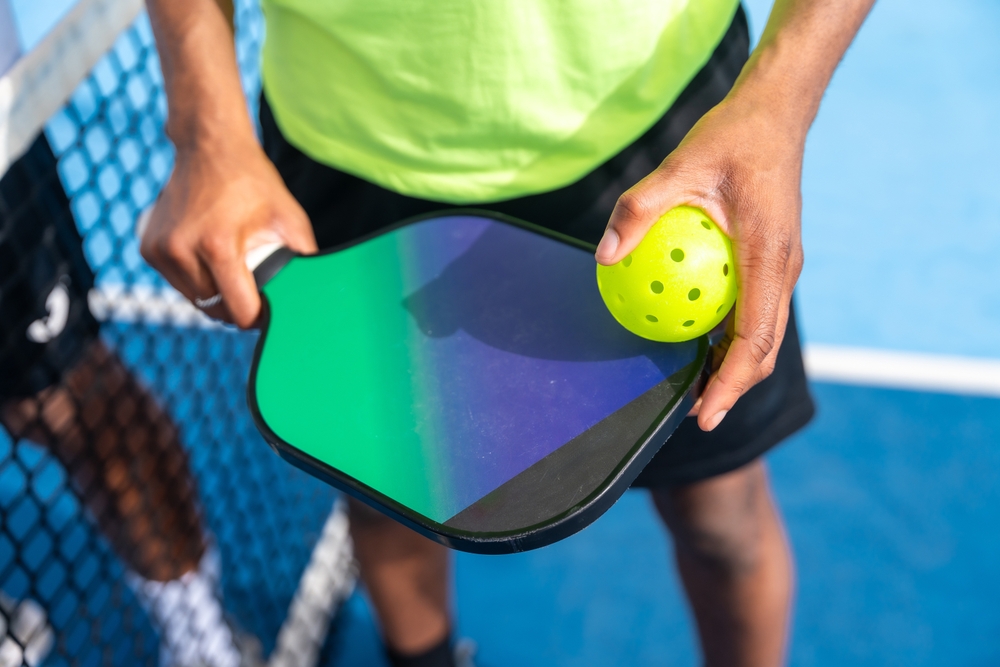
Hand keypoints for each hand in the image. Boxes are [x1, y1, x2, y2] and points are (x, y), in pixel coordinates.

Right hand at [140, 139, 316, 327]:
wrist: (209, 147)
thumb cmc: (253, 182)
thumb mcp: (289, 217)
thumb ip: (303, 257)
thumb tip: (316, 293)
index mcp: (218, 246)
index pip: (238, 310)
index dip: (257, 316)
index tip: (267, 309)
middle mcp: (182, 250)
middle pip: (216, 308)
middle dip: (236, 305)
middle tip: (253, 287)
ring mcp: (160, 250)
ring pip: (195, 299)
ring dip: (214, 295)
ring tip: (232, 272)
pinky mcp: (148, 248)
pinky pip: (178, 283)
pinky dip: (195, 281)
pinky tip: (208, 260)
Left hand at [595, 96, 804, 430]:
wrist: (776, 114)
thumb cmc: (731, 137)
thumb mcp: (678, 166)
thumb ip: (637, 210)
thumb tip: (604, 256)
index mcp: (769, 256)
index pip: (754, 338)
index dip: (731, 383)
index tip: (705, 414)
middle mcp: (784, 269)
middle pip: (764, 348)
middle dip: (734, 388)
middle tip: (694, 414)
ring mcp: (782, 266)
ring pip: (763, 333)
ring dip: (733, 365)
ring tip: (695, 387)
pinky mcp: (773, 259)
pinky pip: (754, 308)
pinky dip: (731, 334)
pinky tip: (696, 337)